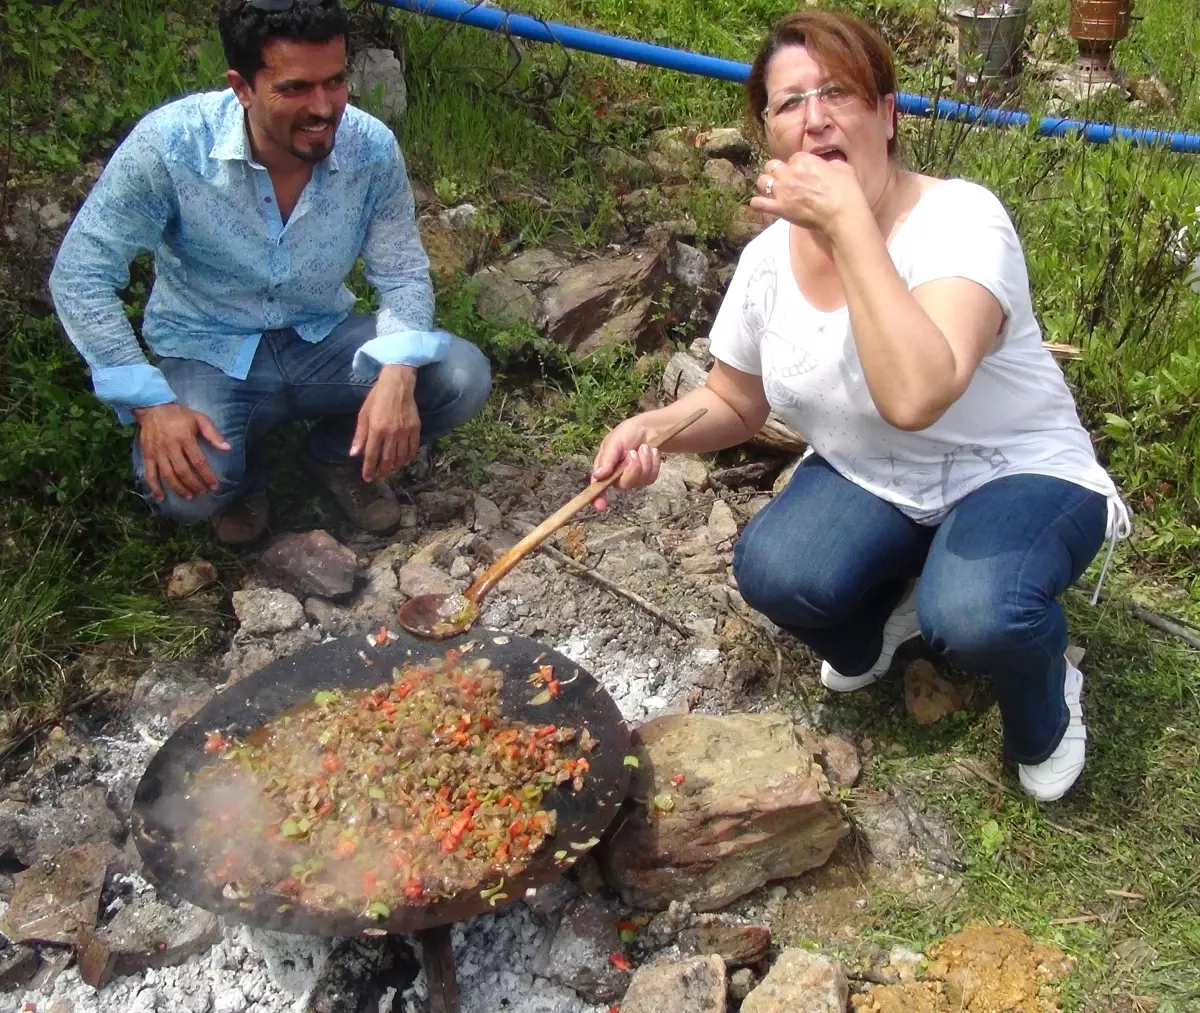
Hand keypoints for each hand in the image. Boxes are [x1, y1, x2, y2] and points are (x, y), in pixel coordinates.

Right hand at [135, 403, 230, 501]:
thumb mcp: (200, 419)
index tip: (214, 486)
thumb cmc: (180, 414)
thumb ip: (213, 434)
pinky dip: (154, 487)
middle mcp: (170, 447)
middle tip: (202, 492)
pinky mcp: (147, 455)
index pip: (198, 461)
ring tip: (189, 496)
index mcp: (185, 438)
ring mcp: (157, 452)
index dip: (207, 475)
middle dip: (194, 484)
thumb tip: (227, 448)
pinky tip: (161, 497)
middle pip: (183, 471)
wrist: (153, 407)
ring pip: (167, 475)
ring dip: (178, 488)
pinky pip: (149, 473)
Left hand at [351, 364, 419, 481]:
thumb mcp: (363, 415)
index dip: (369, 469)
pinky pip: (413, 448)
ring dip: (395, 467)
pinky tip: (404, 461)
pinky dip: (408, 458)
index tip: (367, 478)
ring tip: (390, 471)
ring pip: (401, 456)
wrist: (397, 385)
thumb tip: (353, 454)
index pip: (371, 455)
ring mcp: (405, 432)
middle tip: (379, 478)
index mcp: (376, 429)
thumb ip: (360, 436)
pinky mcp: (415, 429)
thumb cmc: (377, 398)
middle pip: (387, 459)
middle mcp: (391, 433)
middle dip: (382, 472)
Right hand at [590, 417, 660, 511]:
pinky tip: (652, 452)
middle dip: (632, 468)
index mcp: (604, 468)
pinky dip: (654, 463)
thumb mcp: (615, 441)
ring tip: (644, 447)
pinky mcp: (646, 478)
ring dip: (645, 462)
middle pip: (624, 484)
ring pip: (640, 480)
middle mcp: (616, 477)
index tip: (600, 506)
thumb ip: (606, 458)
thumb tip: (597, 476)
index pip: (598, 487)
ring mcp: (633, 479)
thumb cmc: (627, 433)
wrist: (648, 429)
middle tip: (634, 452)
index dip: (598, 498)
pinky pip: (651, 477)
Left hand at [751, 142, 865, 234]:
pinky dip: (758, 203)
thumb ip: (828, 163)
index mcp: (803, 160)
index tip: (803, 173)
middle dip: (778, 171)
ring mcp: (782, 191)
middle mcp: (789, 173)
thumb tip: (826, 166)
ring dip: (766, 184)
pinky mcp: (779, 209)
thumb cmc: (846, 190)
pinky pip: (759, 204)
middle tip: (784, 179)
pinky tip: (760, 203)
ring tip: (772, 189)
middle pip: (773, 166)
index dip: (798, 165)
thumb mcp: (842, 167)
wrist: (842, 213)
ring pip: (762, 182)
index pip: (793, 158)